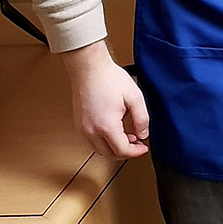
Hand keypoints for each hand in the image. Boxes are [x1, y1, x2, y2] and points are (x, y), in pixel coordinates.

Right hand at [61, 41, 149, 158]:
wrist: (90, 69)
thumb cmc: (109, 79)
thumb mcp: (135, 97)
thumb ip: (142, 118)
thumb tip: (143, 134)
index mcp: (106, 126)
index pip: (121, 150)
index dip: (135, 152)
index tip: (143, 148)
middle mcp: (90, 131)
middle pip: (109, 154)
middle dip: (125, 152)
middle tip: (138, 143)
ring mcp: (82, 128)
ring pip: (99, 150)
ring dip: (114, 147)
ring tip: (128, 135)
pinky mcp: (79, 124)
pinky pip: (92, 141)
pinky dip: (104, 141)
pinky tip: (114, 130)